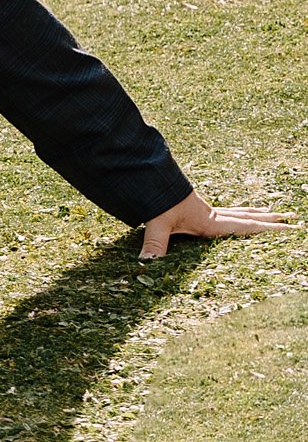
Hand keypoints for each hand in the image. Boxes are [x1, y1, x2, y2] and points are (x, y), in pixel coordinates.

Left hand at [137, 191, 297, 257]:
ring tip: (273, 213)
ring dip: (257, 214)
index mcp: (211, 222)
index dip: (267, 229)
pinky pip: (226, 211)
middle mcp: (213, 215)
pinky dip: (239, 212)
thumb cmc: (154, 200)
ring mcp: (206, 210)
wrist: (147, 178)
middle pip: (248, 217)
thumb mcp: (155, 223)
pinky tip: (238, 213)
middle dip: (271, 220)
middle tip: (293, 218)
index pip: (246, 226)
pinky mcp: (197, 207)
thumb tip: (147, 263)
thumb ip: (154, 244)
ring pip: (239, 212)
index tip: (288, 228)